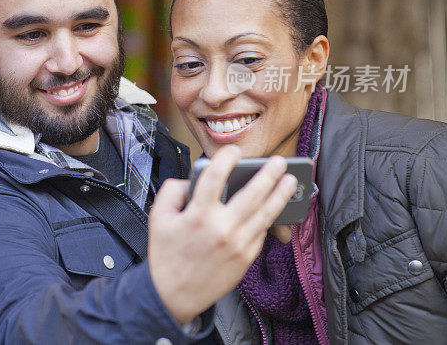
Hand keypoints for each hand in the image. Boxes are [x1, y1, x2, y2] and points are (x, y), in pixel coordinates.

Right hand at [147, 145, 296, 323]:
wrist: (172, 294)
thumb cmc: (165, 254)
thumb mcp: (157, 216)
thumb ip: (173, 191)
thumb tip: (191, 180)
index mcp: (197, 214)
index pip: (216, 176)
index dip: (226, 158)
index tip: (233, 151)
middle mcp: (221, 227)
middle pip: (251, 193)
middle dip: (268, 174)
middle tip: (278, 161)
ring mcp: (238, 244)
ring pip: (265, 214)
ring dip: (280, 195)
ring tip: (289, 181)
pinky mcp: (246, 258)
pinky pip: (261, 232)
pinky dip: (268, 218)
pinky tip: (273, 207)